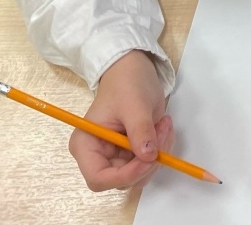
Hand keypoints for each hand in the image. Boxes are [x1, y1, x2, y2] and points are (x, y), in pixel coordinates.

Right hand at [70, 50, 171, 191]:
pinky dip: (162, 148)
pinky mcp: (133, 151)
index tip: (149, 159)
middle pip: (123, 179)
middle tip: (163, 131)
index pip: (99, 179)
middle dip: (147, 161)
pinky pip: (150, 161)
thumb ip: (140, 130)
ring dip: (159, 153)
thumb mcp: (134, 104)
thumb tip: (148, 157)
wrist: (133, 71)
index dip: (125, 176)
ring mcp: (116, 155)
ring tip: (164, 124)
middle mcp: (98, 156)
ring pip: (141, 172)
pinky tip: (164, 126)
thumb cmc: (126, 84)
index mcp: (86, 146)